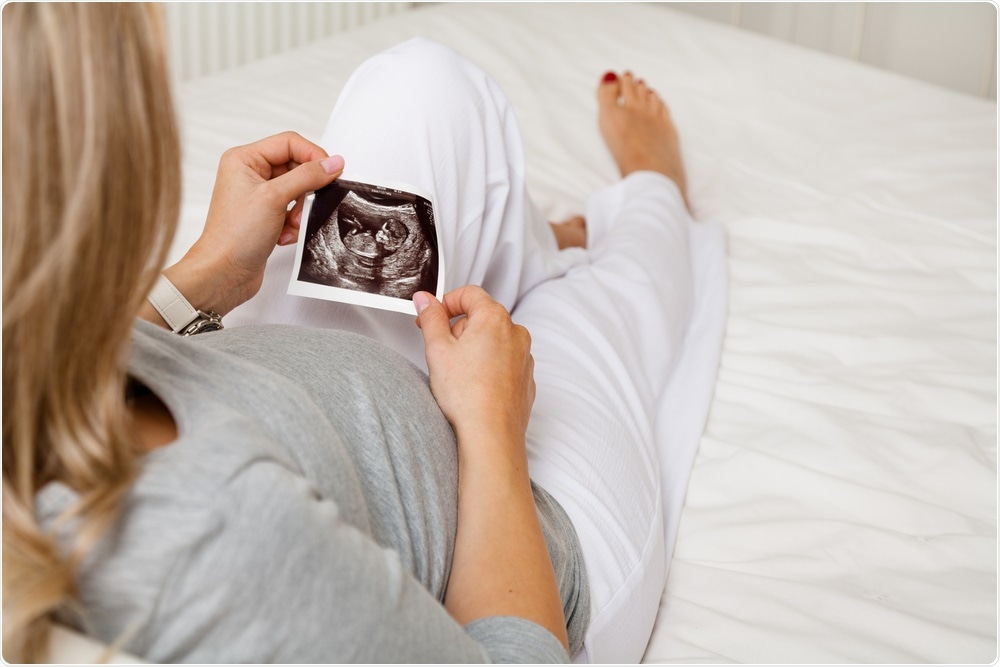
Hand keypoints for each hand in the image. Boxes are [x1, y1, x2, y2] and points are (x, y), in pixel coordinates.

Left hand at [168, 131, 343, 315]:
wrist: (223, 273)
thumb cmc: (234, 236)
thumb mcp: (275, 198)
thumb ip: (307, 176)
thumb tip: (332, 163)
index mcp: (244, 159)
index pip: (289, 143)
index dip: (313, 156)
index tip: (331, 172)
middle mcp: (249, 174)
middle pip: (296, 167)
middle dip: (306, 189)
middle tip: (309, 204)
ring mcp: (258, 196)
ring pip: (297, 191)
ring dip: (300, 209)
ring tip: (291, 223)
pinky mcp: (265, 216)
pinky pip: (293, 210)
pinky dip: (294, 224)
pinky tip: (283, 236)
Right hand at [413, 287, 535, 443]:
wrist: (492, 434)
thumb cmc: (468, 395)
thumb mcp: (438, 350)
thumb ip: (431, 318)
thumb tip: (425, 300)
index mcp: (495, 319)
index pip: (469, 294)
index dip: (446, 302)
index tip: (431, 316)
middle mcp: (516, 334)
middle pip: (481, 317)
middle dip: (458, 330)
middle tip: (441, 352)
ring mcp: (524, 357)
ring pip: (493, 341)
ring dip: (474, 349)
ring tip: (457, 374)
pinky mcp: (525, 379)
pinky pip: (503, 363)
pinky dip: (488, 368)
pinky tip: (473, 386)